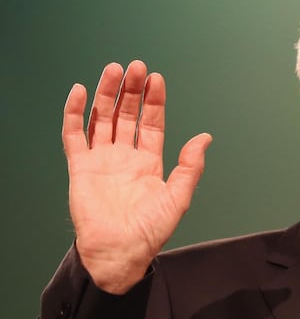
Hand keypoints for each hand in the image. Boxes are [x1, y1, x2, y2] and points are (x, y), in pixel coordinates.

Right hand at [63, 60, 211, 293]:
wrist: (121, 252)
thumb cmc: (152, 230)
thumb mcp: (178, 196)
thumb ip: (190, 166)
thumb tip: (205, 137)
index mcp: (149, 161)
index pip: (151, 123)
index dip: (153, 101)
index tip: (156, 79)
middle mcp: (125, 156)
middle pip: (127, 115)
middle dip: (131, 91)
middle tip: (136, 66)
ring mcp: (102, 160)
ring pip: (102, 118)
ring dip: (106, 94)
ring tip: (113, 70)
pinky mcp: (80, 167)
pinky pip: (74, 135)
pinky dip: (75, 113)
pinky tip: (79, 92)